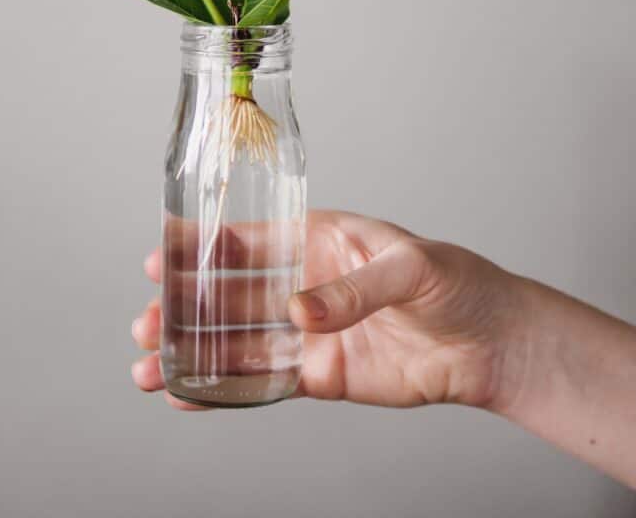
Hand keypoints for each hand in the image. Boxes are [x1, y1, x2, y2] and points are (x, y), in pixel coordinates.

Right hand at [131, 209, 523, 410]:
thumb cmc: (456, 283)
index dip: (202, 248)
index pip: (250, 240)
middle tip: (145, 322)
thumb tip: (298, 312)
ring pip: (238, 341)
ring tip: (148, 367)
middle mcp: (305, 283)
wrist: (490, 343)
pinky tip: (189, 395)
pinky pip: (264, 383)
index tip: (160, 257)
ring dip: (193, 352)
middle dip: (184, 307)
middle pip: (231, 294)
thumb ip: (354, 289)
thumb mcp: (411, 267)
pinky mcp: (321, 375)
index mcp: (321, 239)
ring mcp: (310, 332)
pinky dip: (225, 390)